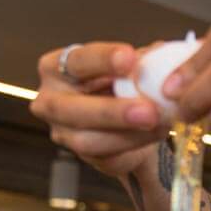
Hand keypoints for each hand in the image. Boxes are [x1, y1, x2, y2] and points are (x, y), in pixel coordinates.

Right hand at [31, 41, 165, 176]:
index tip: (130, 57)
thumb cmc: (120, 83)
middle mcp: (51, 100)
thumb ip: (141, 60)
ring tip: (157, 123)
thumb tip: (159, 54)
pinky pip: (105, 155)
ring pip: (86, 140)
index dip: (103, 59)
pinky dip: (134, 143)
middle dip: (112, 110)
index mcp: (57, 67)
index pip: (76, 61)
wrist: (128, 119)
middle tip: (148, 110)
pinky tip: (156, 132)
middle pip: (72, 108)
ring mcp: (62, 132)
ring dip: (126, 133)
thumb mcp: (130, 66)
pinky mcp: (82, 156)